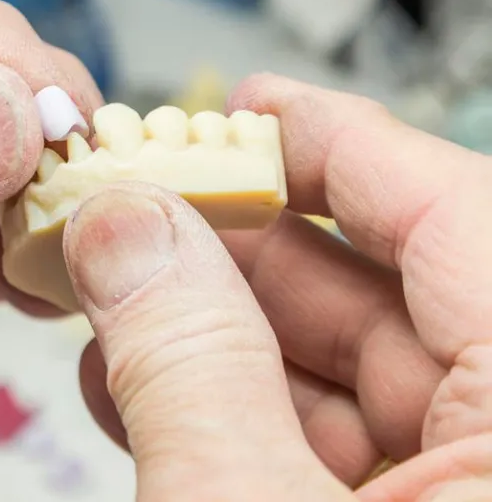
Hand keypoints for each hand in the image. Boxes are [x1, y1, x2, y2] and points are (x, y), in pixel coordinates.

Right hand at [66, 74, 491, 499]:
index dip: (342, 144)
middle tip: (142, 207)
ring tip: (111, 297)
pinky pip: (327, 455)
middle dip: (242, 249)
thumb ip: (191, 363)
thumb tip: (129, 230)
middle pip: (388, 300)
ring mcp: (460, 499)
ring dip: (212, 337)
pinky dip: (231, 419)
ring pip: (346, 381)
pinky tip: (139, 387)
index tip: (247, 107)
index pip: (459, 219)